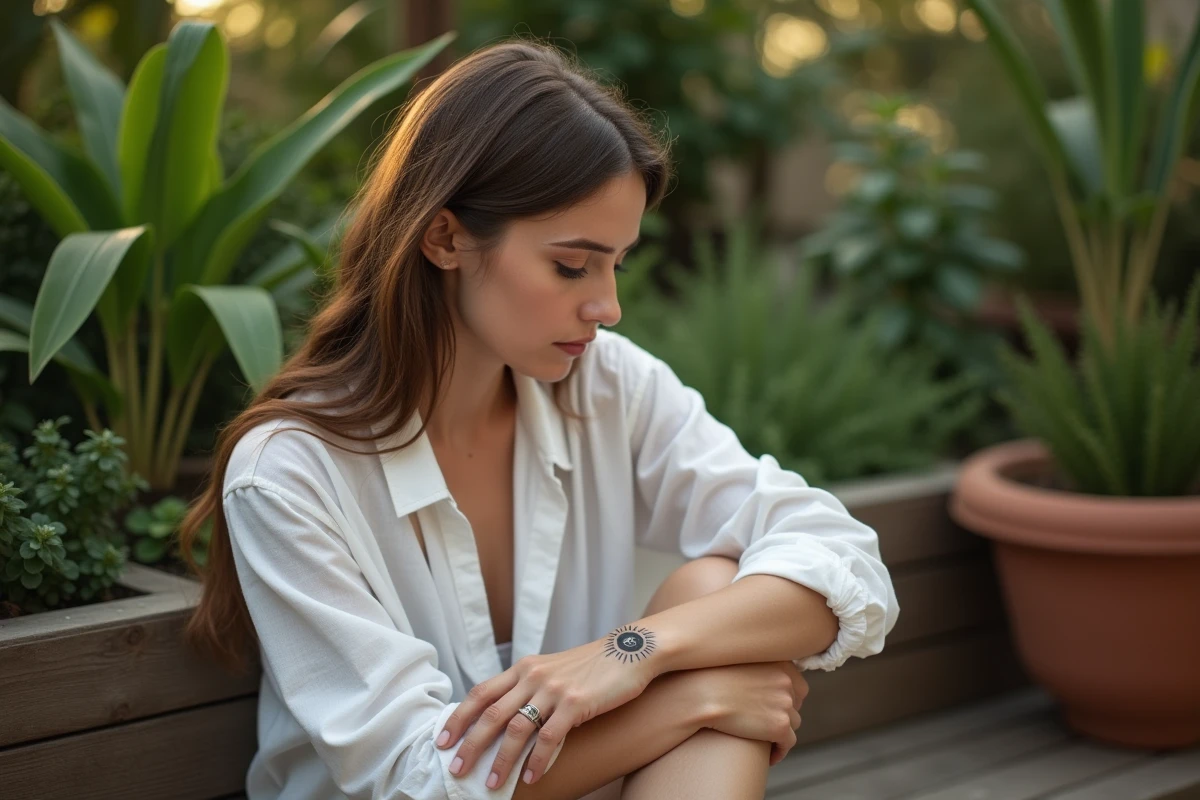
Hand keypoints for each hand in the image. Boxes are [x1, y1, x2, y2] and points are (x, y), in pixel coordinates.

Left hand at [436, 626, 660, 787]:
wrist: (629, 651)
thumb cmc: (591, 666)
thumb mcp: (552, 669)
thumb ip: (528, 687)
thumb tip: (503, 718)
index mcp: (524, 668)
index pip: (481, 693)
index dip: (459, 718)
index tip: (443, 741)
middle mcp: (533, 676)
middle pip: (491, 714)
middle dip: (471, 745)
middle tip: (457, 770)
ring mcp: (554, 689)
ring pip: (517, 728)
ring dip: (502, 760)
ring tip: (492, 783)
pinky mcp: (576, 703)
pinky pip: (550, 737)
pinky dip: (538, 760)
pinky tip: (531, 777)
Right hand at [697, 660, 808, 765]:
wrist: (698, 695)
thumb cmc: (708, 677)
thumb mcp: (738, 661)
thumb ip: (757, 667)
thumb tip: (762, 684)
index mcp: (779, 662)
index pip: (798, 685)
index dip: (787, 698)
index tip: (773, 707)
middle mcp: (786, 680)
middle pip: (796, 705)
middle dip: (784, 714)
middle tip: (766, 724)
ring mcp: (785, 703)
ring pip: (794, 724)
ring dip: (781, 732)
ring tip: (765, 740)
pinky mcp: (780, 726)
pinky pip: (788, 743)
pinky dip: (779, 751)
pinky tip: (768, 756)